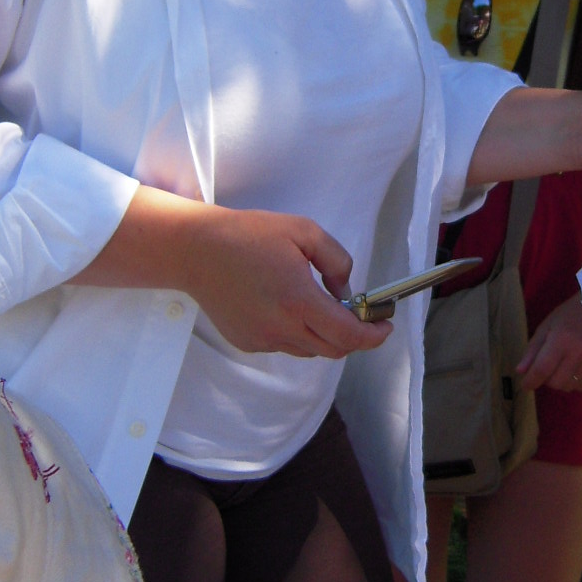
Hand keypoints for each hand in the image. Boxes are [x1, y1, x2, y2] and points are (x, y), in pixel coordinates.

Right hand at [79, 190, 391, 359]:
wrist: (196, 251)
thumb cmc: (248, 235)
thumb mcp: (304, 231)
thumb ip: (336, 260)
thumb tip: (347, 289)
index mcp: (299, 301)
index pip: (349, 335)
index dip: (374, 336)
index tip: (384, 326)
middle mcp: (282, 328)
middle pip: (333, 349)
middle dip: (353, 336)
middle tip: (358, 313)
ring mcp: (263, 339)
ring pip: (309, 350)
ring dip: (324, 334)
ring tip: (318, 305)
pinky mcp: (248, 342)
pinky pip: (285, 346)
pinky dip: (297, 333)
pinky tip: (286, 307)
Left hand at [516, 291, 581, 392]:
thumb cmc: (570, 314)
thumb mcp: (547, 326)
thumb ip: (533, 349)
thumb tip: (521, 372)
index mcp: (562, 339)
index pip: (542, 369)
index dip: (530, 381)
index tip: (525, 384)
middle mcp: (580, 353)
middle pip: (555, 383)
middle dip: (547, 378)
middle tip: (550, 366)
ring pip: (569, 387)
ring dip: (562, 380)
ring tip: (565, 364)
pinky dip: (576, 382)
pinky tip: (577, 367)